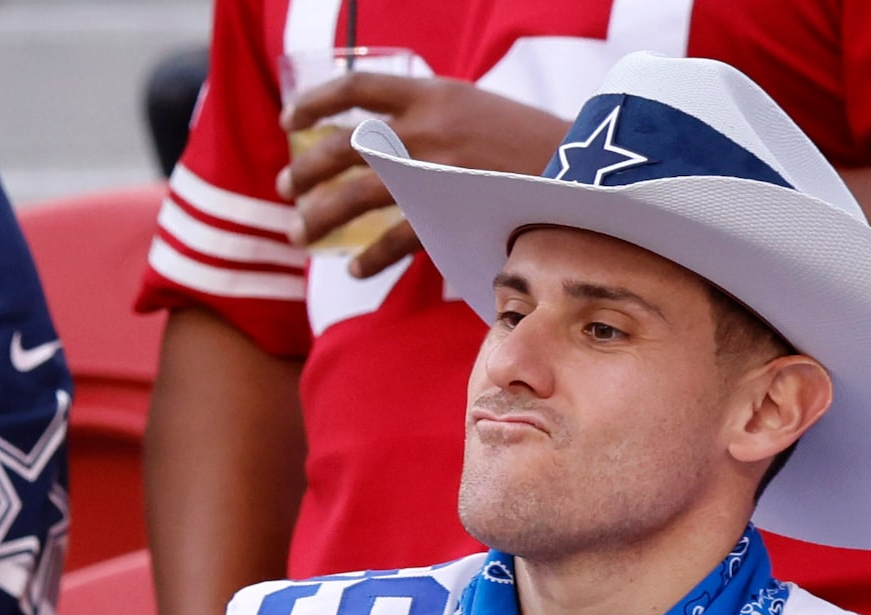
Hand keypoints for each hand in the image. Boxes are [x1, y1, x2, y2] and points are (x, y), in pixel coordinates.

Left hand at [282, 74, 566, 275]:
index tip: (289, 122)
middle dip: (306, 170)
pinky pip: (394, 240)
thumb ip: (430, 118)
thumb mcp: (475, 110)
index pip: (358, 87)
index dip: (316, 102)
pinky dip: (369, 258)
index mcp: (432, 93)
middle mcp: (427, 127)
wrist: (584, 168)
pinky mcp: (448, 213)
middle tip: (286, 189)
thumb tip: (383, 139)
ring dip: (320, 217)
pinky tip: (355, 271)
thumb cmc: (527, 144)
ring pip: (356, 195)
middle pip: (343, 147)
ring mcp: (435, 171)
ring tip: (300, 233)